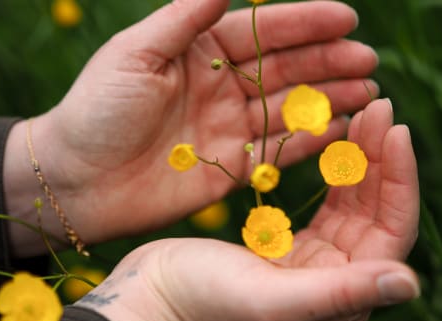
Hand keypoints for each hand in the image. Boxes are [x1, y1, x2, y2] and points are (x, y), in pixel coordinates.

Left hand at [3, 0, 378, 253]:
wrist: (74, 180)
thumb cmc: (96, 109)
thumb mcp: (136, 53)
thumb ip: (184, 18)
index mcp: (199, 49)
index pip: (263, 31)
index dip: (305, 23)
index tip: (347, 18)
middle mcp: (220, 85)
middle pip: (285, 69)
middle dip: (329, 62)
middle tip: (367, 61)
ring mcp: (228, 128)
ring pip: (290, 109)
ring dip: (330, 100)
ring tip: (368, 93)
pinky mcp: (231, 169)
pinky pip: (278, 153)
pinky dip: (311, 142)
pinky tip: (342, 131)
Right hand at [76, 99, 419, 320]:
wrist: (154, 298)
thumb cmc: (203, 302)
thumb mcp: (273, 298)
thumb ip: (342, 293)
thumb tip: (411, 285)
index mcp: (344, 302)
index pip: (391, 232)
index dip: (399, 180)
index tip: (397, 130)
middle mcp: (339, 284)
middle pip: (376, 212)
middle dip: (382, 159)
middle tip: (381, 106)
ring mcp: (318, 265)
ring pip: (354, 203)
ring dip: (362, 159)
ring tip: (368, 113)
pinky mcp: (293, 248)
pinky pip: (329, 203)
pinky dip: (337, 171)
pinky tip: (342, 142)